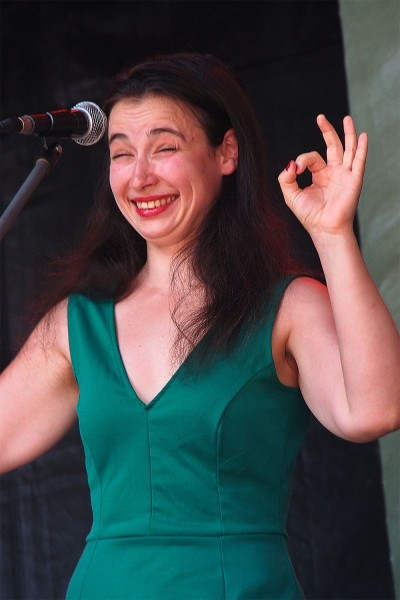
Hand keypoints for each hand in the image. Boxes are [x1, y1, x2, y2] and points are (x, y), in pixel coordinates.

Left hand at [278, 114, 367, 238]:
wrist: (324, 229)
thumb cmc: (309, 215)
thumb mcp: (291, 195)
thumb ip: (285, 178)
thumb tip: (290, 163)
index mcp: (320, 176)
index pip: (312, 158)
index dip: (302, 160)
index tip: (296, 170)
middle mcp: (334, 173)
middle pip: (332, 146)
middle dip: (327, 131)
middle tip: (320, 117)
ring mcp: (345, 175)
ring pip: (348, 149)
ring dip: (348, 133)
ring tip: (347, 118)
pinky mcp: (354, 180)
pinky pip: (359, 160)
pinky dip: (361, 148)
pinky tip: (362, 136)